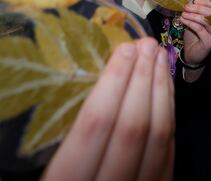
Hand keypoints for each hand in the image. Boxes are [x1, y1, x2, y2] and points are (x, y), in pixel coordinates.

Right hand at [43, 38, 173, 180]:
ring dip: (161, 94)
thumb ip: (60, 141)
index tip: (123, 50)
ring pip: (159, 141)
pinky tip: (165, 94)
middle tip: (146, 44)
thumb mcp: (41, 173)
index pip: (95, 128)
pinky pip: (168, 156)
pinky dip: (168, 120)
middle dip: (142, 81)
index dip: (112, 84)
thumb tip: (83, 80)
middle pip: (134, 130)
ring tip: (158, 58)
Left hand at [179, 0, 210, 66]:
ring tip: (183, 14)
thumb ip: (196, 12)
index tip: (194, 2)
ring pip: (206, 20)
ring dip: (193, 15)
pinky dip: (190, 23)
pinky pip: (200, 28)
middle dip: (198, 8)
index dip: (206, 3)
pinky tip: (183, 20)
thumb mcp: (196, 21)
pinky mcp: (210, 41)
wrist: (191, 54)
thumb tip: (191, 2)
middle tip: (186, 7)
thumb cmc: (194, 37)